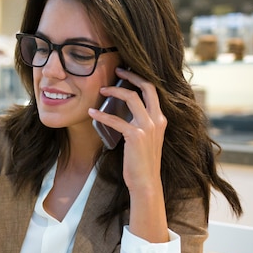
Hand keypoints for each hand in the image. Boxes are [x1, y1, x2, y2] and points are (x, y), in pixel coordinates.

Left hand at [89, 67, 167, 241]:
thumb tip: (123, 113)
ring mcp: (148, 127)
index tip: (125, 73)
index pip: (153, 91)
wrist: (146, 182)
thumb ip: (140, 124)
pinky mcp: (136, 136)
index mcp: (161, 119)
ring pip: (131, 98)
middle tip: (116, 70)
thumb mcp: (146, 139)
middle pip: (146, 87)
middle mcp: (157, 120)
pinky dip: (102, 114)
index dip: (139, 78)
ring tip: (101, 90)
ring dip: (114, 91)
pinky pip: (116, 119)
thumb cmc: (141, 162)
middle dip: (131, 76)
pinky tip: (91, 113)